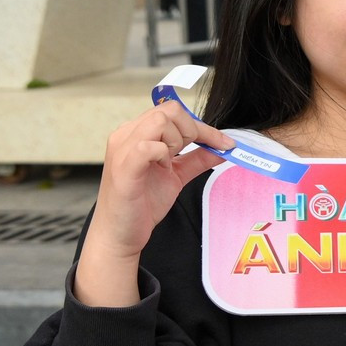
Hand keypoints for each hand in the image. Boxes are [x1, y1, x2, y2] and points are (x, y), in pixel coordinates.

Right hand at [74, 100, 233, 306]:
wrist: (121, 234)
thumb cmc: (142, 204)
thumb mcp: (176, 175)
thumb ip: (197, 159)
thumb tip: (224, 147)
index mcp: (136, 133)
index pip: (172, 111)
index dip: (201, 125)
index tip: (223, 143)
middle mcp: (126, 135)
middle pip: (168, 111)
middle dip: (190, 131)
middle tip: (184, 157)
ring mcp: (122, 150)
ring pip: (159, 121)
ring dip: (176, 142)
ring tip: (168, 165)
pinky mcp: (124, 168)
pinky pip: (148, 146)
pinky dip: (163, 154)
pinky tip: (162, 168)